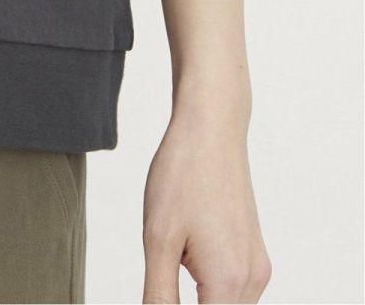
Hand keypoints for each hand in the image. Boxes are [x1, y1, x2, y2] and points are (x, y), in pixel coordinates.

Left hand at [142, 109, 270, 302]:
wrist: (211, 129)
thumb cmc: (182, 175)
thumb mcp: (158, 239)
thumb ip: (159, 294)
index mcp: (229, 283)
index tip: (159, 288)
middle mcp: (253, 281)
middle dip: (185, 302)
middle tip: (163, 267)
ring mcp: (258, 266)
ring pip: (226, 303)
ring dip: (198, 296)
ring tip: (173, 257)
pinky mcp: (255, 252)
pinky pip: (233, 287)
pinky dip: (209, 284)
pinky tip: (187, 252)